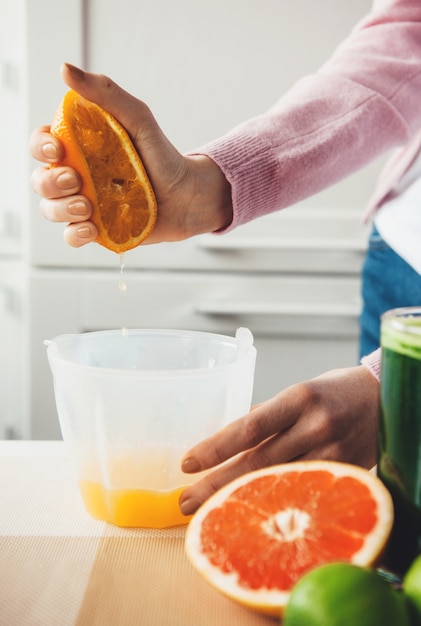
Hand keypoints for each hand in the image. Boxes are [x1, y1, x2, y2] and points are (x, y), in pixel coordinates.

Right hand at [29, 63, 232, 246]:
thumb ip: (106, 94)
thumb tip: (66, 70)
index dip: (40, 147)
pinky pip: (72, 236)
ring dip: (62, 208)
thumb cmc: (163, 155)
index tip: (57, 148)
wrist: (189, 196)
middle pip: (41, 180)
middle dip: (50, 182)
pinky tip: (91, 229)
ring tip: (88, 206)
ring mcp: (87, 204)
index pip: (43, 144)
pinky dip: (75, 234)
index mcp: (81, 147)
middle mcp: (79, 176)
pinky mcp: (99, 229)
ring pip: (51, 209)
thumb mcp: (138, 119)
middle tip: (77, 180)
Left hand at [179, 364, 378, 514]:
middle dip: (217, 485)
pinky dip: (277, 507)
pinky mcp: (346, 474)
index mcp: (299, 398)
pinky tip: (257, 518)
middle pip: (257, 463)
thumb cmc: (336, 391)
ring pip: (279, 485)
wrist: (387, 398)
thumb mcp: (300, 392)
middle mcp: (315, 426)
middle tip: (186, 502)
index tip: (188, 463)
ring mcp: (333, 453)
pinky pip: (305, 495)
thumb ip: (267, 415)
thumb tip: (232, 439)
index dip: (215, 447)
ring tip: (210, 514)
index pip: (249, 427)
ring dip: (241, 502)